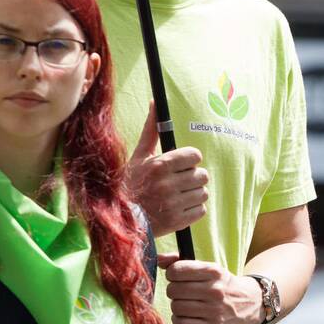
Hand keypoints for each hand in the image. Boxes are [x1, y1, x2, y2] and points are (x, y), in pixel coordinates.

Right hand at [128, 102, 208, 235]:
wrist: (120, 220)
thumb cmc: (131, 184)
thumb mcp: (139, 156)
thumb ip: (151, 130)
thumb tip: (155, 102)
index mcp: (160, 165)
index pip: (195, 156)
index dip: (189, 161)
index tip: (180, 166)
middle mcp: (168, 184)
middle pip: (202, 175)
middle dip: (192, 178)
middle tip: (177, 182)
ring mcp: (173, 204)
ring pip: (203, 192)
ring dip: (193, 194)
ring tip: (177, 195)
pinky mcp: (178, 221)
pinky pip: (201, 210)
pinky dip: (192, 210)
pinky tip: (178, 208)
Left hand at [158, 254, 262, 323]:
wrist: (252, 303)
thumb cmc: (223, 284)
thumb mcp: (209, 269)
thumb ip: (181, 262)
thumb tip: (158, 259)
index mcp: (213, 271)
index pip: (176, 270)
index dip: (172, 274)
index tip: (178, 277)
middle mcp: (215, 289)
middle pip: (173, 290)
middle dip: (174, 291)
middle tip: (182, 292)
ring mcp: (214, 309)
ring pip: (176, 307)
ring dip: (177, 306)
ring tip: (187, 304)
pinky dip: (179, 320)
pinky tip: (187, 316)